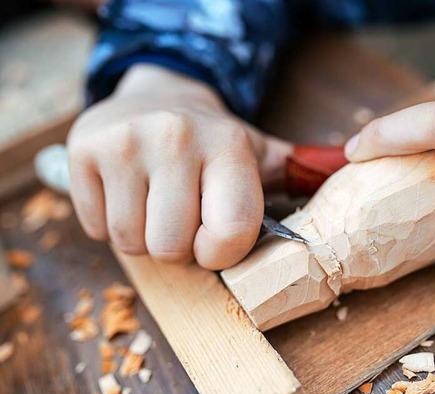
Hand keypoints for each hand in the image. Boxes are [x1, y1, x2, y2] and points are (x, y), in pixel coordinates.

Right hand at [68, 64, 291, 268]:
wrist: (159, 95)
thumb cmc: (214, 143)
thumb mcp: (260, 153)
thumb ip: (299, 171)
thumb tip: (348, 171)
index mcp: (230, 147)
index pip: (229, 234)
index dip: (219, 252)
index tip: (214, 239)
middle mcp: (176, 138)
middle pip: (171, 248)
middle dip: (178, 245)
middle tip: (182, 215)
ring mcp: (124, 143)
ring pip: (131, 243)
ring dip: (144, 236)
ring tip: (156, 201)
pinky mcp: (82, 151)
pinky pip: (97, 228)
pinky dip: (111, 223)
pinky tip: (127, 193)